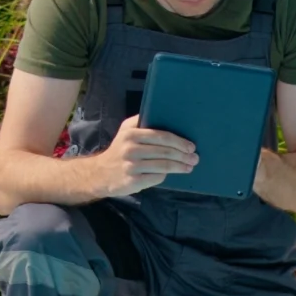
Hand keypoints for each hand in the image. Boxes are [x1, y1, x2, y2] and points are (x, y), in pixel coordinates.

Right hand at [80, 115, 196, 197]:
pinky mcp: (133, 181)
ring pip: (163, 165)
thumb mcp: (125, 131)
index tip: (191, 146)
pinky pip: (156, 177)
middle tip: (195, 158)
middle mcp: (131, 149)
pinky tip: (172, 174)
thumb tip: (166, 115)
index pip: (161, 136)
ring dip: (180, 166)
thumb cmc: (118, 150)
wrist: (100, 173)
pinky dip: (165, 175)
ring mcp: (131, 166)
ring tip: (189, 166)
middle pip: (165, 151)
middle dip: (183, 155)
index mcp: (131, 134)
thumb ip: (141, 122)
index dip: (179, 141)